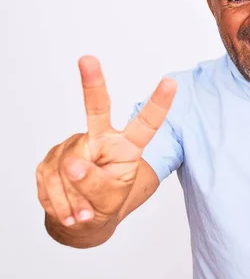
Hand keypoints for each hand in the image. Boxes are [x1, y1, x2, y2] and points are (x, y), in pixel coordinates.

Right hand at [35, 56, 175, 227]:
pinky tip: (69, 208)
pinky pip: (51, 183)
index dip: (159, 104)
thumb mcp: (110, 199)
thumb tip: (73, 165)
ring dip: (74, 199)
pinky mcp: (48, 159)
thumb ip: (96, 184)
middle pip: (96, 110)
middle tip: (87, 59)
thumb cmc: (105, 201)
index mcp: (126, 148)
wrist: (80, 218)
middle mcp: (100, 140)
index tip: (171, 83)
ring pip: (69, 172)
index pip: (146, 125)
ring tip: (82, 210)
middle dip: (91, 84)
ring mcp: (72, 147)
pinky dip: (60, 204)